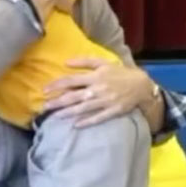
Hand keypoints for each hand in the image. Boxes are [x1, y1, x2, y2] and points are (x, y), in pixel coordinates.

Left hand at [44, 58, 162, 128]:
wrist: (141, 85)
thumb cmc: (120, 73)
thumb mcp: (103, 62)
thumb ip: (85, 61)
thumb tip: (66, 62)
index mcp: (95, 76)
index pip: (71, 81)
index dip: (57, 85)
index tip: (44, 90)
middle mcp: (98, 89)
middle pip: (74, 96)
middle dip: (58, 102)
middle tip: (45, 107)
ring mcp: (105, 101)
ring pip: (83, 108)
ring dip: (68, 113)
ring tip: (55, 116)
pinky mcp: (112, 111)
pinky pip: (98, 118)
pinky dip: (87, 121)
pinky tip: (75, 125)